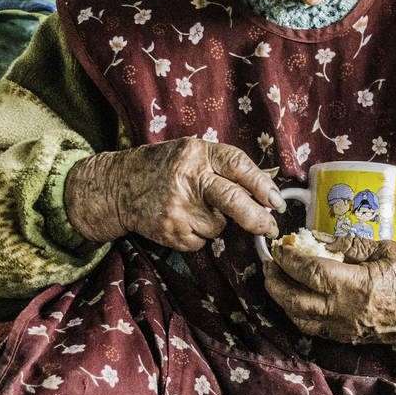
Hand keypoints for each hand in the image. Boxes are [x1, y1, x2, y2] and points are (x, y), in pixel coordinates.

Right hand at [64, 137, 283, 250]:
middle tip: (271, 228)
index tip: (276, 201)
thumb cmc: (165, 167)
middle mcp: (188, 179)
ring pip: (219, 226)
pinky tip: (183, 220)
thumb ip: (226, 166)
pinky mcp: (170, 231)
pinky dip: (199, 235)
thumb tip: (267, 191)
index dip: (262, 184)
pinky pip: (202, 241)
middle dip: (257, 218)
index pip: (237, 165)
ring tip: (194, 207)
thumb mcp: (193, 153)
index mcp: (197, 154)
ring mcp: (178, 208)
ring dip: (216, 222)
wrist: (119, 186)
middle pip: (233, 201)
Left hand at [264, 235, 395, 351]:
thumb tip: (320, 240)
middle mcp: (347, 313)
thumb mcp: (387, 249)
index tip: (280, 246)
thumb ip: (351, 245)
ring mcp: (347, 330)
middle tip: (269, 262)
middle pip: (295, 300)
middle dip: (275, 280)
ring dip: (282, 298)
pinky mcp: (349, 338)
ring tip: (277, 278)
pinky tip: (296, 297)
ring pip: (300, 318)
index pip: (310, 273)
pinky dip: (297, 313)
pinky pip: (313, 329)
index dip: (289, 259)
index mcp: (358, 287)